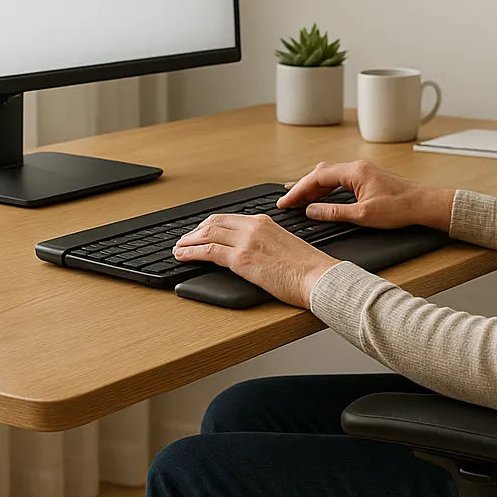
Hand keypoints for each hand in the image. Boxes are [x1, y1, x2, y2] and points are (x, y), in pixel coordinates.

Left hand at [173, 214, 339, 307]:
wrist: (319, 277)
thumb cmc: (309, 269)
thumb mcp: (286, 246)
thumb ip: (267, 244)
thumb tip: (253, 253)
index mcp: (265, 222)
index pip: (229, 218)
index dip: (209, 225)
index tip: (200, 231)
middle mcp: (253, 227)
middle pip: (214, 223)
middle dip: (195, 231)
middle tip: (184, 239)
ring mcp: (246, 241)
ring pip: (207, 235)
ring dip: (188, 241)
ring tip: (178, 248)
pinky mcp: (241, 258)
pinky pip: (208, 251)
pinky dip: (191, 252)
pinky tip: (182, 256)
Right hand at [277, 160, 453, 230]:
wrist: (424, 205)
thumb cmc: (400, 209)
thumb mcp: (363, 215)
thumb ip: (334, 212)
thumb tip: (312, 211)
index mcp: (355, 172)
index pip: (317, 178)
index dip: (298, 190)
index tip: (285, 202)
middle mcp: (358, 167)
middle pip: (321, 173)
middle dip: (302, 187)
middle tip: (288, 202)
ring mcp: (363, 171)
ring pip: (330, 175)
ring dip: (314, 187)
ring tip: (299, 199)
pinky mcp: (368, 177)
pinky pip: (340, 179)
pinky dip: (326, 188)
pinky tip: (321, 197)